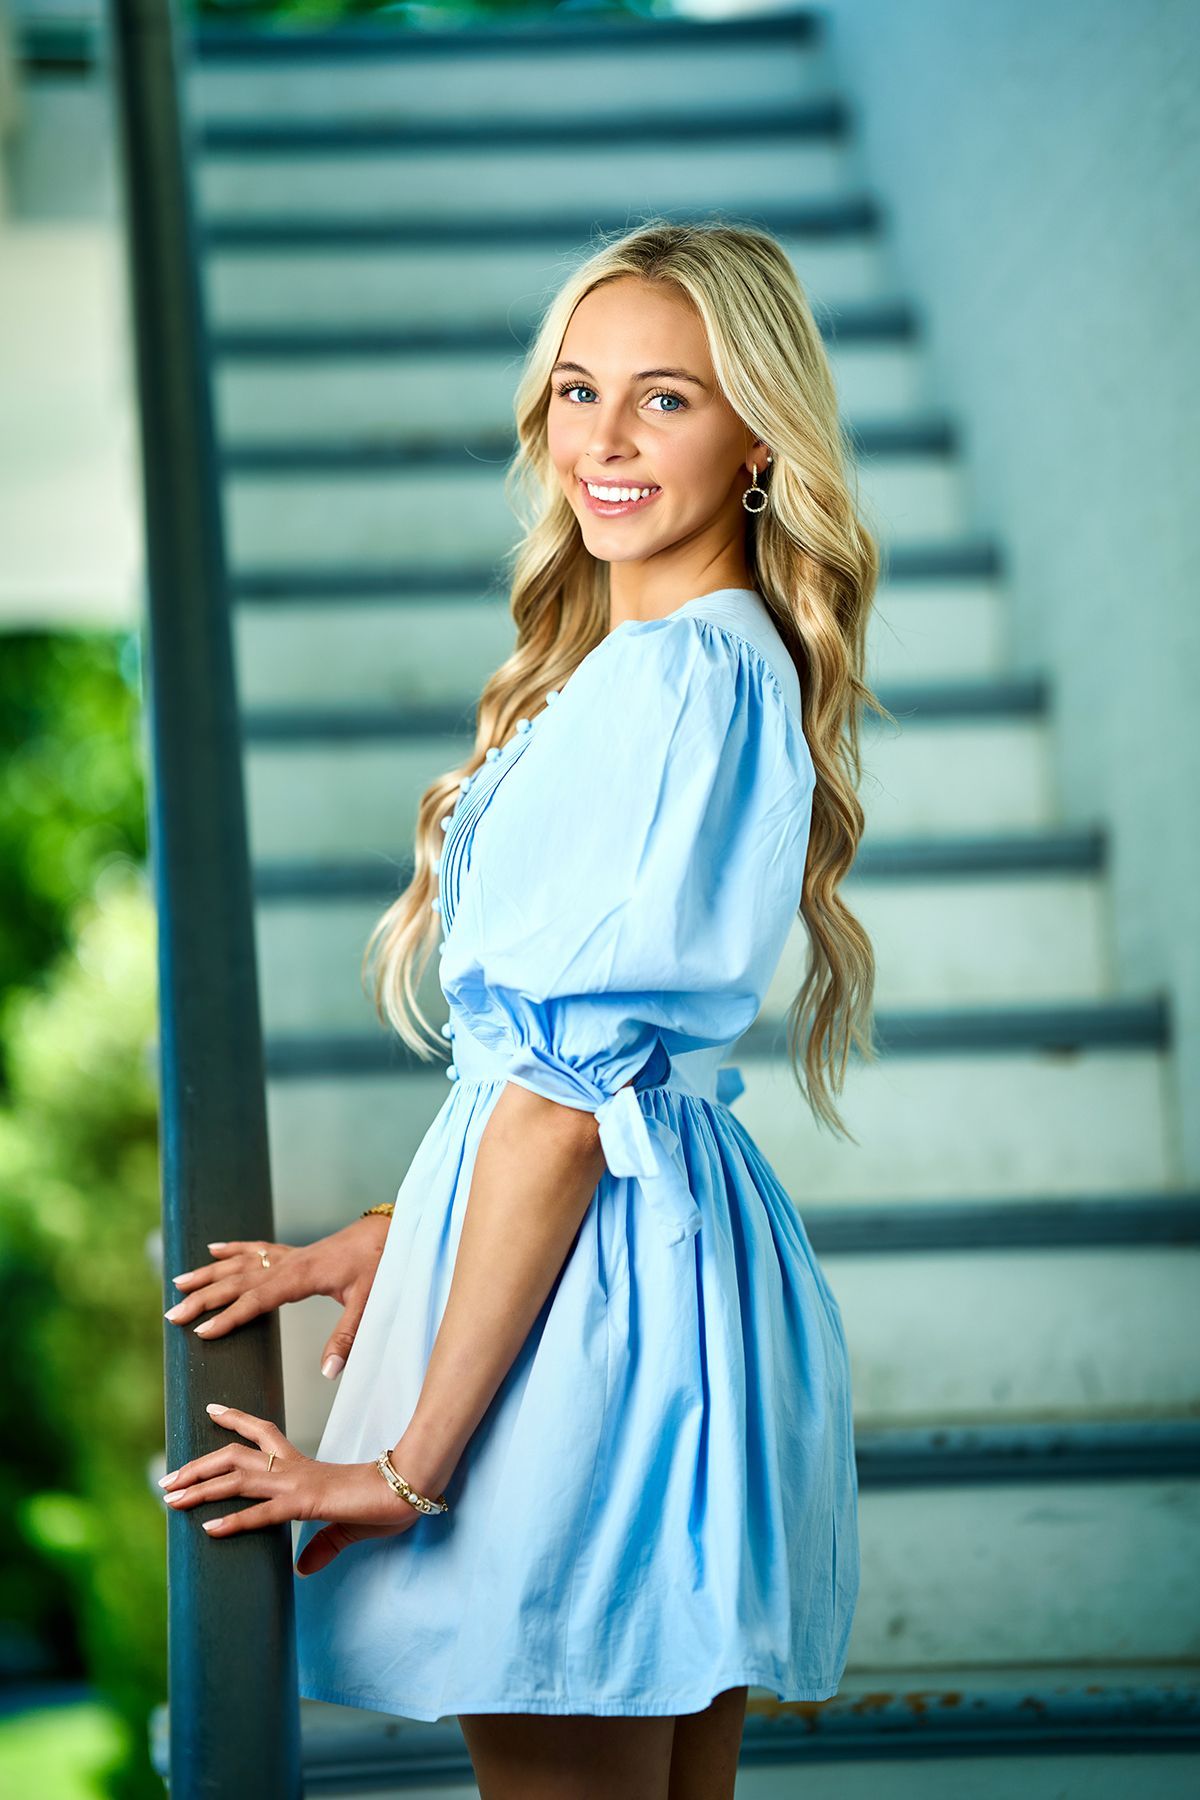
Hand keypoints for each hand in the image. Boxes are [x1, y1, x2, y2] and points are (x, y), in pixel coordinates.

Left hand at [158, 1403, 433, 1574]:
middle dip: (197, 1466)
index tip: (210, 1410)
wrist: (406, 1489)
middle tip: (167, 1479)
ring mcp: (296, 1484)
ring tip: (170, 1498)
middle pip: (234, 1456)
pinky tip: (208, 1529)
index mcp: (302, 1466)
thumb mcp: (346, 1526)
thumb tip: (302, 1568)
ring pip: (237, 1479)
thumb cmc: (384, 1500)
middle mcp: (292, 1469)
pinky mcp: (304, 1504)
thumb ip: (321, 1546)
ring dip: (200, 1488)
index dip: (235, 1420)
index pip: (262, 1432)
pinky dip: (232, 1522)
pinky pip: (260, 1514)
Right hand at [164, 1214, 391, 1379]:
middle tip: (173, 1315)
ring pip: (241, 1263)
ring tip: (178, 1284)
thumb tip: (329, 1372)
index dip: (228, 1316)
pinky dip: (232, 1249)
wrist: (392, 1231)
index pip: (257, 1299)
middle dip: (204, 1298)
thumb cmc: (382, 1265)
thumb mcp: (370, 1302)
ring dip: (209, 1273)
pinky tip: (212, 1249)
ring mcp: (290, 1255)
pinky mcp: (296, 1253)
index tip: (202, 1332)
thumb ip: (348, 1337)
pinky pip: (256, 1249)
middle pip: (238, 1281)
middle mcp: (290, 1263)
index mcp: (303, 1276)